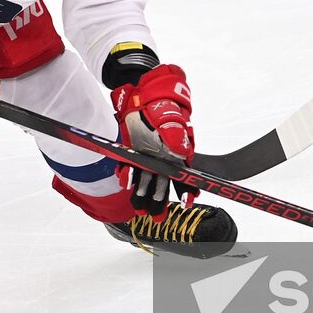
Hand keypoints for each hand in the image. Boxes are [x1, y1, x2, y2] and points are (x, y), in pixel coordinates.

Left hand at [111, 64, 196, 218]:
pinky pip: (131, 168)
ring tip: (139, 209)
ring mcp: (147, 156)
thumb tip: (181, 152)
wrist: (140, 94)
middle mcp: (163, 157)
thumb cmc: (160, 106)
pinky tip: (125, 183)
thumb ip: (176, 135)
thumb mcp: (169, 119)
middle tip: (156, 217)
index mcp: (176, 152)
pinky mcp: (132, 153)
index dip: (186, 190)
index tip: (186, 203)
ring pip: (147, 179)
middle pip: (164, 182)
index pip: (184, 175)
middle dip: (160, 200)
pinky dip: (128, 176)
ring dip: (143, 194)